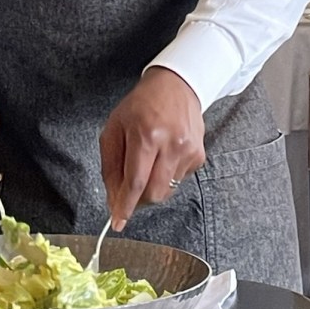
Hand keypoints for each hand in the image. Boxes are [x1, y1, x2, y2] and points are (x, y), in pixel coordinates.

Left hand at [99, 67, 205, 231]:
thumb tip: (113, 200)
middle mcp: (171, 144)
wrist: (176, 86)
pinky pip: (178, 181)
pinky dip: (165, 177)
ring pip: (167, 191)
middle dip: (138, 199)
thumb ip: (110, 167)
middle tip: (129, 190)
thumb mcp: (113, 130)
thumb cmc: (140, 106)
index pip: (135, 182)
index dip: (125, 206)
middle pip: (154, 193)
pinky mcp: (198, 155)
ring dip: (151, 187)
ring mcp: (188, 151)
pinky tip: (162, 157)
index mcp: (146, 135)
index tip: (118, 222)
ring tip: (147, 164)